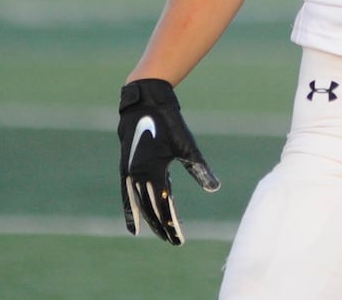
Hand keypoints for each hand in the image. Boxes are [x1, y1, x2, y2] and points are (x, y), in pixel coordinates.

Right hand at [118, 78, 219, 244]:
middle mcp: (137, 175)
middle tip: (173, 240)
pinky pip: (127, 195)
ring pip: (138, 204)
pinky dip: (131, 210)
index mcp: (153, 171)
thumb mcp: (187, 146)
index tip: (179, 239)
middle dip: (162, 226)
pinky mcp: (126, 168)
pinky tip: (134, 224)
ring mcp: (129, 172)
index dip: (171, 224)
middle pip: (150, 209)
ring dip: (148, 220)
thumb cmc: (170, 122)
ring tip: (158, 233)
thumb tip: (214, 188)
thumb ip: (199, 169)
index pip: (163, 206)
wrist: (146, 102)